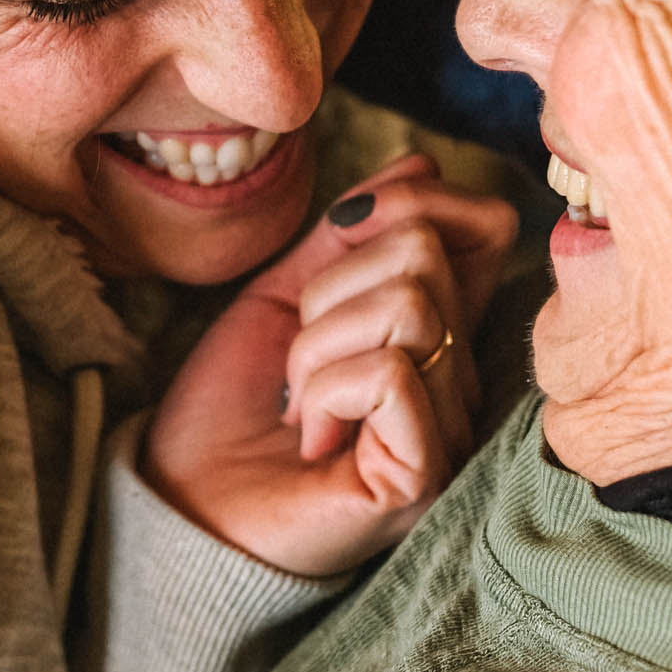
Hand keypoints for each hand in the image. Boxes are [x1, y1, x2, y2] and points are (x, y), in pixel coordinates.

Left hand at [147, 154, 520, 577]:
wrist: (186, 505)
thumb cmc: (233, 411)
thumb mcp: (285, 296)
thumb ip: (348, 234)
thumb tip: (421, 165)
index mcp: (438, 331)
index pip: (486, 226)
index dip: (413, 206)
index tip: (341, 244)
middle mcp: (461, 379)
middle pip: (424, 253)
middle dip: (329, 289)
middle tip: (298, 363)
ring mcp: (450, 429)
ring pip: (408, 306)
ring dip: (316, 345)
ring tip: (300, 403)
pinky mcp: (423, 474)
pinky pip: (390, 371)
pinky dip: (325, 389)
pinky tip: (312, 435)